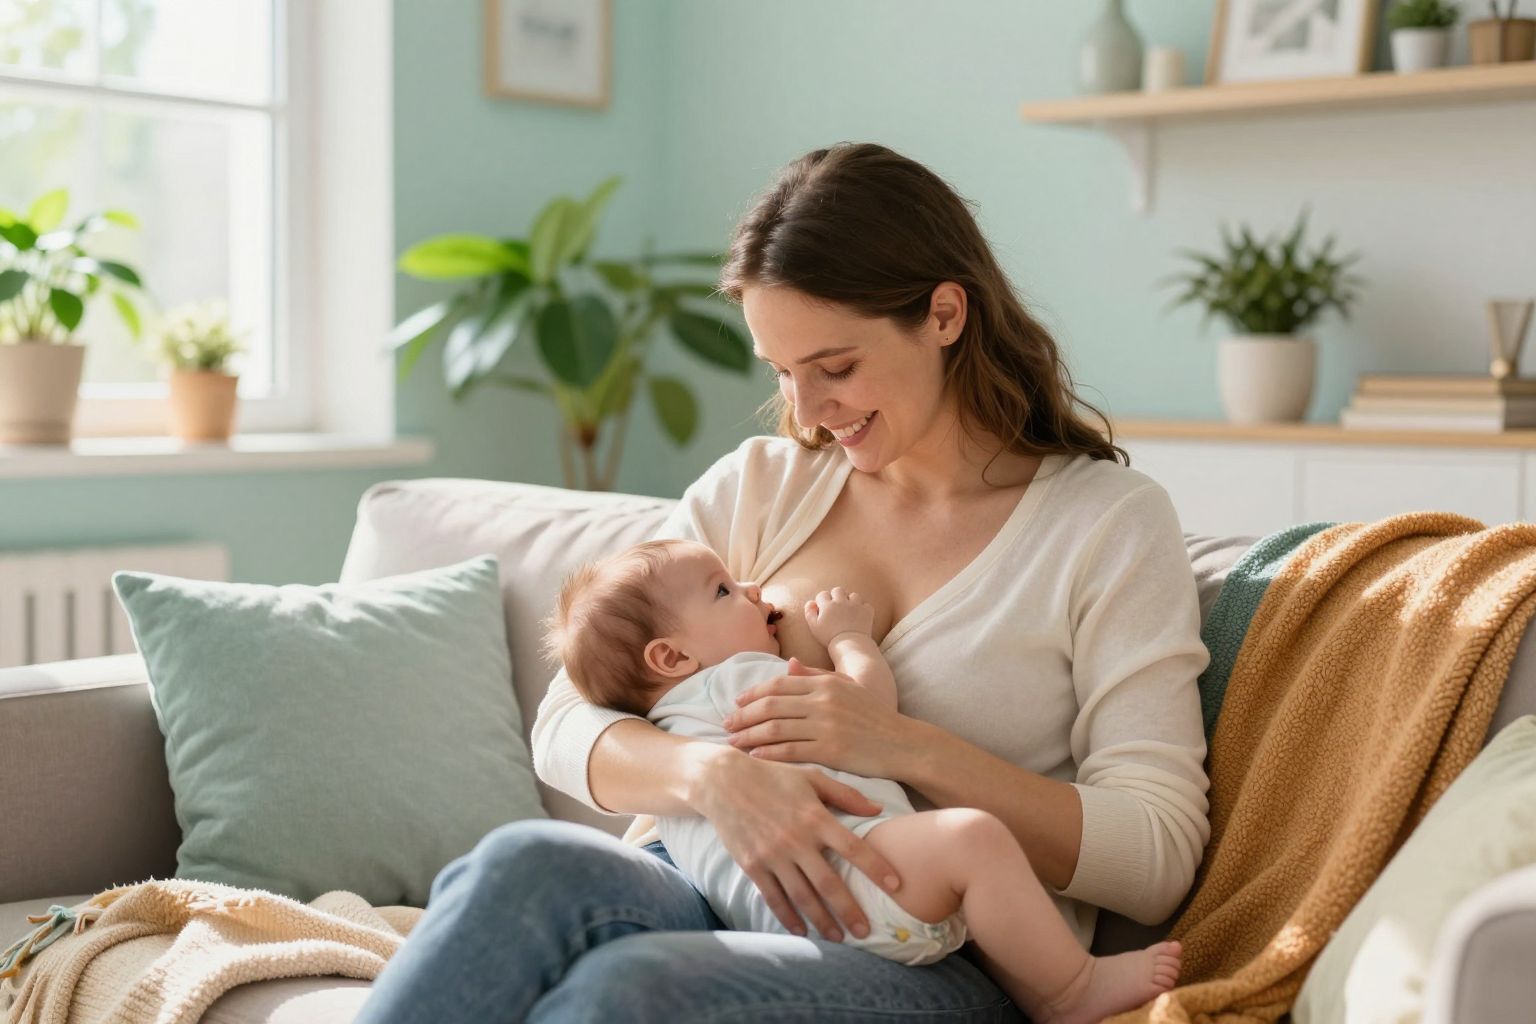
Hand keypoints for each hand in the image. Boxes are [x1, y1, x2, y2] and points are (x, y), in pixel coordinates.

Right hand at [692, 747, 901, 940]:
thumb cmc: (773, 776)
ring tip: (838, 938)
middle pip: (828, 882)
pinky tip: (800, 931)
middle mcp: (795, 840)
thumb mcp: (811, 777)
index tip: (896, 885)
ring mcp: (772, 855)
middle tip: (866, 932)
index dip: (876, 867)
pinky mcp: (752, 865)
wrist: (723, 781)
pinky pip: (773, 897)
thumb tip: (878, 810)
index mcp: (815, 817)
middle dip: (849, 910)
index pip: (853, 847)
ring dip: (821, 921)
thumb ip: (845, 794)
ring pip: (802, 896)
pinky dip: (787, 917)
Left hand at [725, 657, 909, 778]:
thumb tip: (786, 664)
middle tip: (726, 724)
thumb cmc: (873, 716)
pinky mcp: (830, 750)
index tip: (736, 703)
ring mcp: (826, 725)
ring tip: (733, 742)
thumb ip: (814, 676)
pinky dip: (768, 754)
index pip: (778, 684)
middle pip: (770, 705)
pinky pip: (790, 751)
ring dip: (749, 736)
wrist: (902, 743)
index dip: (752, 693)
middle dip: (743, 715)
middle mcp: (823, 701)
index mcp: (825, 683)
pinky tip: (754, 757)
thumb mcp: (846, 687)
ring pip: (775, 728)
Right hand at [804, 587, 873, 647]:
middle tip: (837, 607)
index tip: (824, 608)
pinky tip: (860, 617)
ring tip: (849, 611)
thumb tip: (811, 602)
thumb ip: (809, 612)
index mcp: (828, 605)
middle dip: (836, 596)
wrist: (849, 645)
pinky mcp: (867, 611)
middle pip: (838, 590)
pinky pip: (865, 605)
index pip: (822, 594)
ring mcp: (856, 605)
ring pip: (853, 595)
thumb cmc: (829, 638)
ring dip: (851, 601)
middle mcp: (842, 601)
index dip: (822, 601)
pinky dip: (863, 609)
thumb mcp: (814, 627)